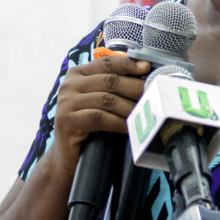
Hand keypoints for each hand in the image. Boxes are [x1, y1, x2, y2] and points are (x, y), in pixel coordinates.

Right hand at [52, 54, 149, 175]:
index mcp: (77, 74)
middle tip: (153, 93)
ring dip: (129, 107)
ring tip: (146, 112)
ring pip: (106, 100)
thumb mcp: (98, 100)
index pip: (106, 63)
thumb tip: (145, 78)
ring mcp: (66, 103)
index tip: (147, 67)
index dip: (128, 64)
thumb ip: (112, 87)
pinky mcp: (67, 121)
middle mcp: (69, 85)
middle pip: (109, 81)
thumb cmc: (88, 125)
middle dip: (134, 87)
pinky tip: (130, 127)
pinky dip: (118, 122)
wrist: (66, 156)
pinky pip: (99, 118)